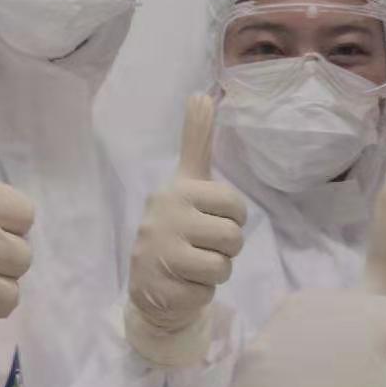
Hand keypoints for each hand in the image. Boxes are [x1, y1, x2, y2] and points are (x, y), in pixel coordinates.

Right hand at [125, 95, 246, 365]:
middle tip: (202, 246)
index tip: (210, 219)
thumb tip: (202, 93)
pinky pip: (207, 292)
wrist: (150, 284)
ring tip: (193, 266)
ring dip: (215, 271)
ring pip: (222, 266)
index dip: (231, 218)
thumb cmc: (177, 227)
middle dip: (226, 248)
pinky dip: (201, 292)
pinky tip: (181, 284)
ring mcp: (160, 255)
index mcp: (177, 192)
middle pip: (233, 238)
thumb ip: (195, 140)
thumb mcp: (187, 181)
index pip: (235, 206)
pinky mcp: (163, 289)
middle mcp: (165, 219)